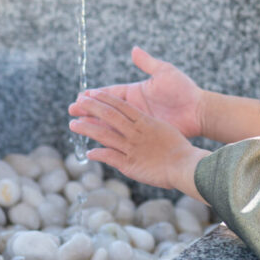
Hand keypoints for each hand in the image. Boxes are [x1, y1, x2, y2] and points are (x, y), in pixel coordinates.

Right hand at [69, 47, 204, 137]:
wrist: (199, 111)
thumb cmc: (184, 90)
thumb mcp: (165, 73)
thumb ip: (148, 63)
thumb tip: (134, 49)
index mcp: (137, 92)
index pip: (111, 93)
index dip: (95, 96)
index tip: (81, 97)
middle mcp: (135, 107)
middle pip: (106, 109)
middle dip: (89, 110)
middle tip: (72, 111)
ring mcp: (138, 122)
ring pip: (111, 124)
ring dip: (95, 124)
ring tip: (77, 126)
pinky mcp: (144, 134)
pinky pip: (123, 136)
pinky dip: (110, 138)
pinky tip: (97, 142)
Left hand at [69, 90, 208, 195]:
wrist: (186, 165)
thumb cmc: (180, 148)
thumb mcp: (165, 128)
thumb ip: (148, 124)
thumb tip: (139, 121)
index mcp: (145, 121)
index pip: (120, 105)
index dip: (103, 98)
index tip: (89, 94)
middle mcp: (136, 132)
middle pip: (109, 116)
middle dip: (91, 108)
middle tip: (75, 104)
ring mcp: (132, 147)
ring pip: (105, 134)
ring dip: (87, 129)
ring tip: (73, 125)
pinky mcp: (130, 163)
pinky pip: (110, 157)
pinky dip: (98, 154)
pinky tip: (89, 153)